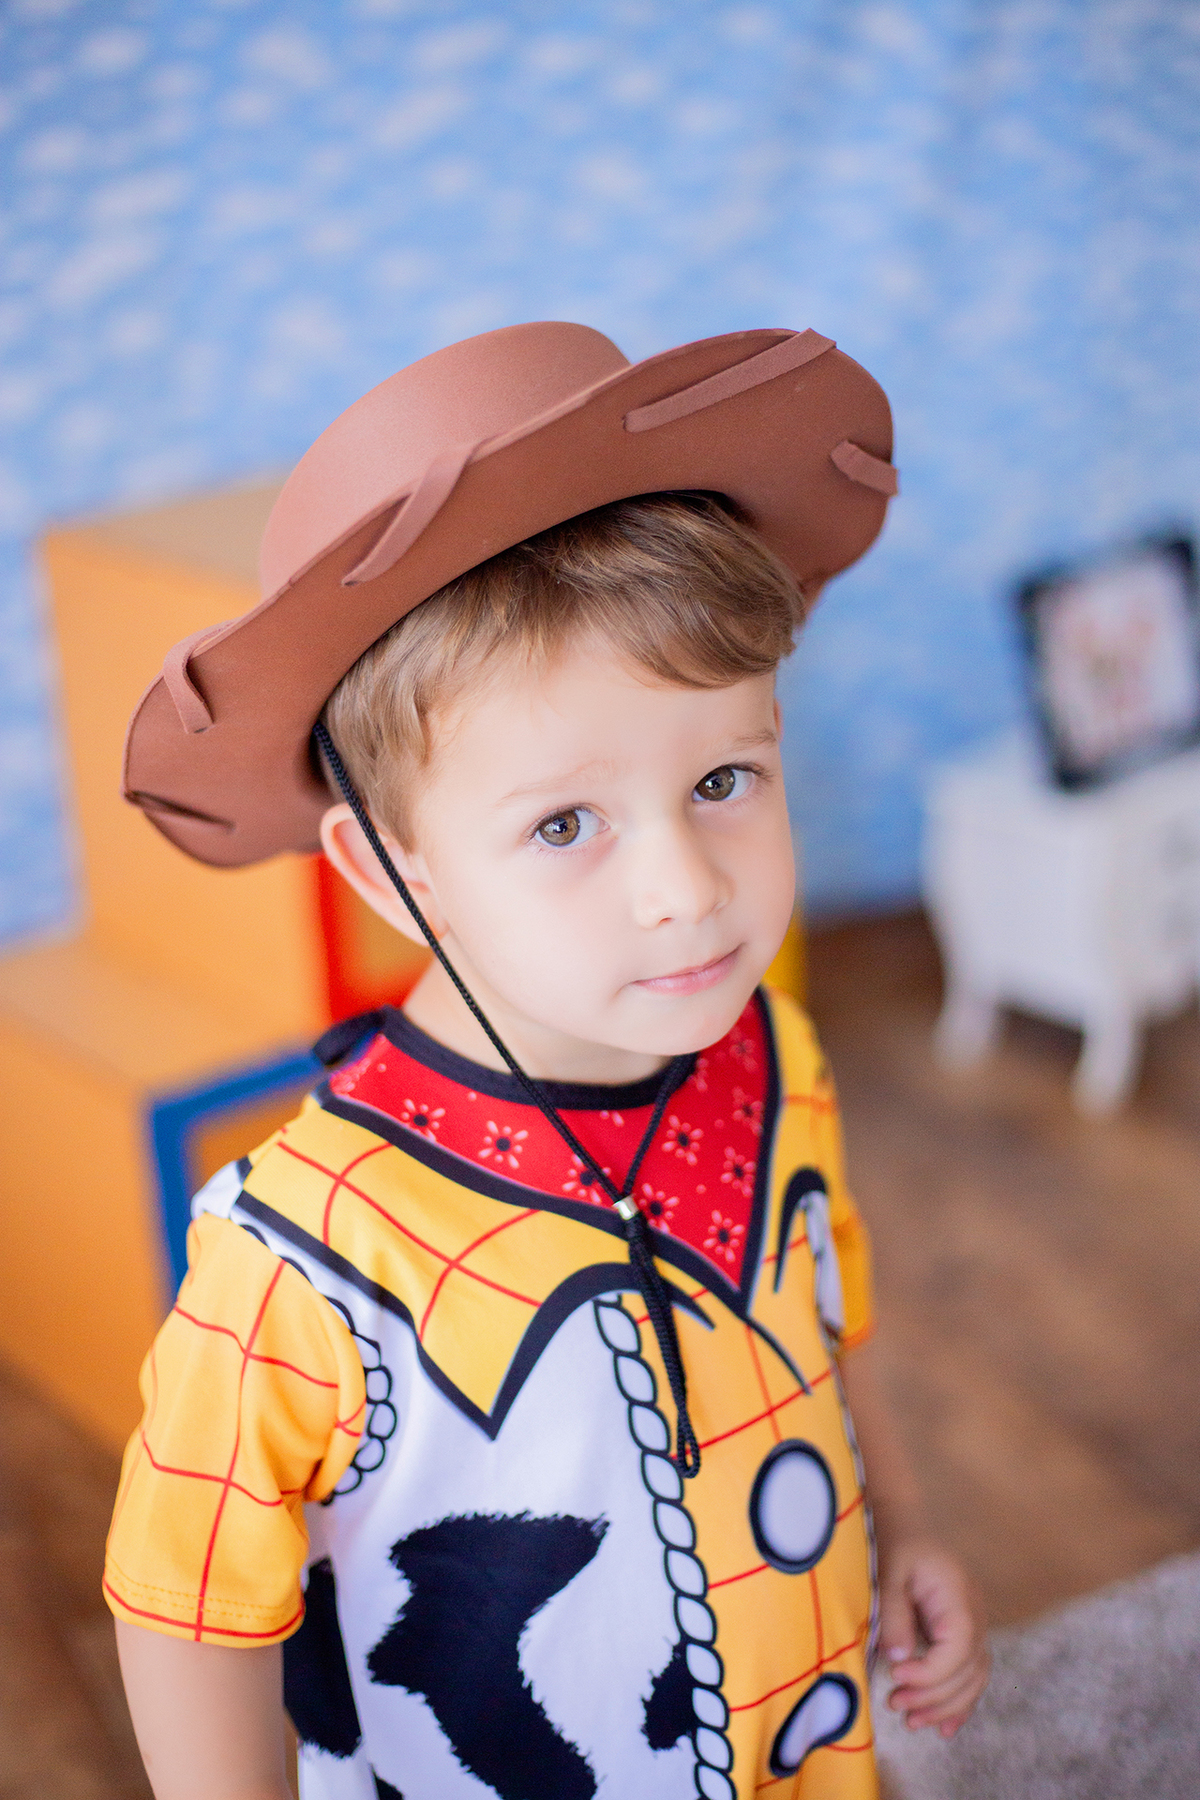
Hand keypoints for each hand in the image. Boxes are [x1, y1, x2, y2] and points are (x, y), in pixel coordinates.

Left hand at [877, 1537, 988, 1736]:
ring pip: (973, 1680)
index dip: (929, 1673)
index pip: (956, 1650)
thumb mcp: (888, 1572)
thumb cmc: (896, 1545)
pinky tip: (944, 1728)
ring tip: (912, 1722)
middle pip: (967, 1671)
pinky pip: (971, 1676)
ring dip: (945, 1707)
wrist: (907, 1525)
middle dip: (933, 1697)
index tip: (895, 1675)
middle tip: (895, 1705)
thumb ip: (894, 1614)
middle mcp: (975, 1615)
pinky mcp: (965, 1636)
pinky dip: (959, 1703)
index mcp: (958, 1597)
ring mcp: (975, 1626)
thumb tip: (900, 1659)